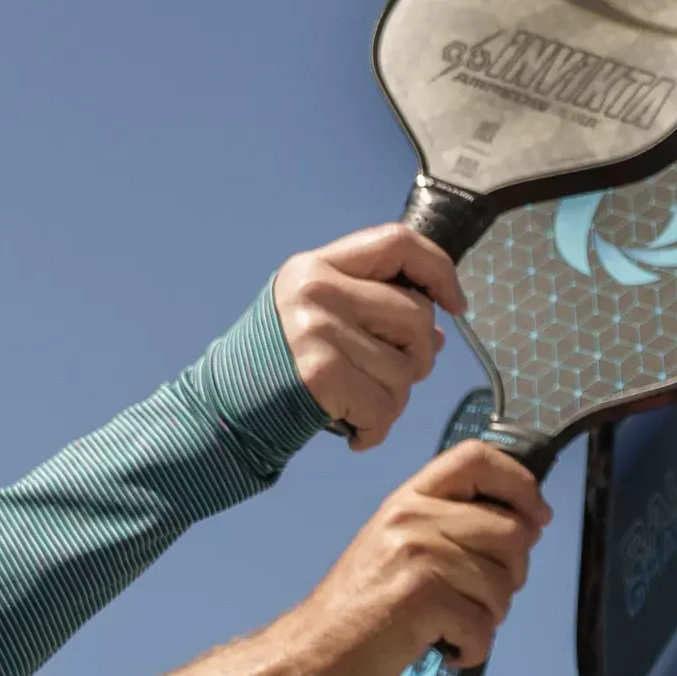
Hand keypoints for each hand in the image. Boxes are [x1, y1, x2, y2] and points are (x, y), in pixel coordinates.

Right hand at [273, 223, 460, 446]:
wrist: (220, 412)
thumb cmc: (275, 368)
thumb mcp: (316, 320)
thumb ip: (373, 314)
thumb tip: (440, 333)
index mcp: (317, 264)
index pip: (398, 242)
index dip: (439, 270)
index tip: (456, 305)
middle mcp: (317, 288)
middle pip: (416, 314)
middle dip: (418, 356)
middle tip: (390, 380)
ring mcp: (317, 329)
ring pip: (405, 369)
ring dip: (394, 401)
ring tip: (360, 408)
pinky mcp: (320, 373)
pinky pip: (385, 405)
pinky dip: (377, 429)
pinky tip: (354, 432)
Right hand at [284, 439, 550, 675]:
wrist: (312, 654)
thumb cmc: (362, 607)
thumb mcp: (397, 544)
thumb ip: (450, 524)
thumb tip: (527, 523)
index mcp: (408, 499)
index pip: (478, 458)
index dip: (521, 484)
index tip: (537, 517)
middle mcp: (413, 518)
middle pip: (512, 530)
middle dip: (512, 574)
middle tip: (478, 598)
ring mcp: (419, 556)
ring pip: (504, 585)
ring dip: (488, 618)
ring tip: (450, 625)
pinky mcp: (424, 599)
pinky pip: (485, 627)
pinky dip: (472, 649)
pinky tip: (444, 648)